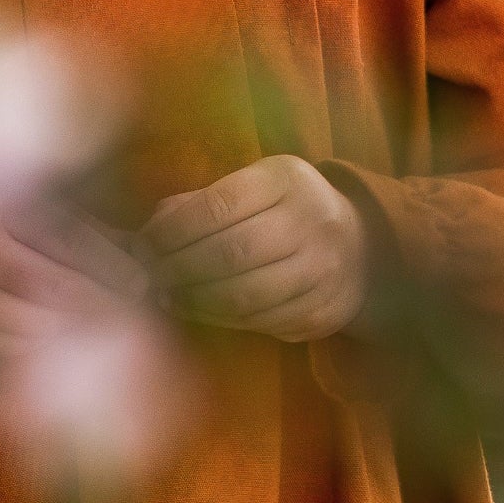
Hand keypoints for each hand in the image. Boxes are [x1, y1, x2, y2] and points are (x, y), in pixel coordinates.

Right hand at [0, 184, 149, 359]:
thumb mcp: (16, 196)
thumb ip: (72, 221)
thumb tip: (136, 253)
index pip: (65, 239)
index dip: (110, 264)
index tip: (143, 283)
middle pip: (55, 287)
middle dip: (104, 305)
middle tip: (138, 314)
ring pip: (36, 326)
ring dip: (80, 332)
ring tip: (110, 331)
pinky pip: (11, 348)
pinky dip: (45, 348)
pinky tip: (68, 343)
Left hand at [140, 154, 367, 341]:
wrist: (359, 247)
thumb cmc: (284, 210)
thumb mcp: (252, 187)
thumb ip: (199, 203)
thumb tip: (147, 233)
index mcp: (285, 180)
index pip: (220, 205)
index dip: (174, 229)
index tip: (143, 245)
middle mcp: (310, 222)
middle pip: (232, 253)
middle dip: (180, 268)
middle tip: (149, 276)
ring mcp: (321, 271)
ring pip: (246, 295)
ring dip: (195, 300)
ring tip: (165, 296)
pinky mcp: (322, 312)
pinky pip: (261, 322)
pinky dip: (220, 320)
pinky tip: (195, 311)